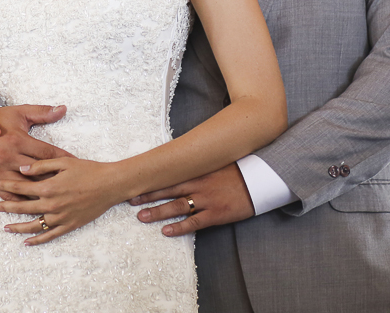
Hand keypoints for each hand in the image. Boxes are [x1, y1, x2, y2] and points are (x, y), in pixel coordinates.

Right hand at [0, 105, 71, 200]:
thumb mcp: (18, 113)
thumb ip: (42, 113)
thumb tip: (63, 109)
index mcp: (18, 140)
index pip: (48, 152)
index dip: (65, 158)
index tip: (78, 163)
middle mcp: (9, 158)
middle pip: (39, 174)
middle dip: (57, 179)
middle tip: (74, 186)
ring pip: (25, 187)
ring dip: (42, 194)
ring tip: (59, 199)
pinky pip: (8, 195)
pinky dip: (21, 201)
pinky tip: (33, 206)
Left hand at [0, 158, 121, 245]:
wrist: (110, 185)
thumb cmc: (88, 169)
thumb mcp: (63, 162)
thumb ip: (40, 165)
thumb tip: (22, 169)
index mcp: (48, 187)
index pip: (20, 188)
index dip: (5, 186)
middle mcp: (51, 204)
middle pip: (22, 208)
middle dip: (5, 207)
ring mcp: (60, 217)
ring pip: (33, 226)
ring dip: (18, 227)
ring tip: (5, 228)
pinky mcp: (69, 225)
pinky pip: (50, 236)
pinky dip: (37, 240)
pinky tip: (26, 242)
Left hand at [129, 163, 255, 236]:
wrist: (260, 180)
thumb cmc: (238, 169)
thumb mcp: (216, 160)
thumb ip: (198, 162)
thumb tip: (179, 158)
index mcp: (197, 170)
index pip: (169, 174)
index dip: (152, 179)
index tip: (135, 180)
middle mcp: (199, 184)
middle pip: (168, 190)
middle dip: (148, 195)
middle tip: (129, 198)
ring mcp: (207, 199)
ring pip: (177, 206)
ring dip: (158, 212)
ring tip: (141, 216)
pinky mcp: (216, 213)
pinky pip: (194, 222)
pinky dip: (179, 227)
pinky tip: (166, 231)